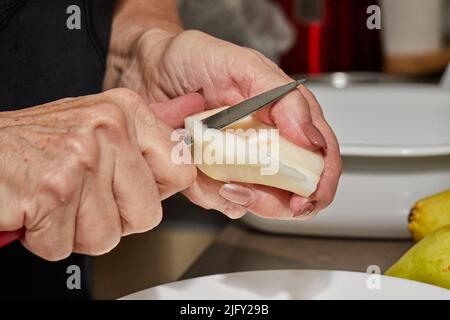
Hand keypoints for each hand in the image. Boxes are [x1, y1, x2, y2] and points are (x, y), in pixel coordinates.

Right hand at [0, 88, 202, 260]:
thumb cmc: (35, 145)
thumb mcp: (95, 127)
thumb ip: (139, 144)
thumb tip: (185, 156)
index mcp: (126, 112)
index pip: (180, 171)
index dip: (155, 194)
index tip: (131, 191)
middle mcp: (108, 129)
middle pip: (147, 214)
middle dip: (112, 220)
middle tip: (82, 199)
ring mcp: (83, 159)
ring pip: (107, 236)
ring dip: (75, 231)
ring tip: (56, 201)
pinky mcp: (54, 190)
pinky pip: (66, 246)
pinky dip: (46, 239)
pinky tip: (36, 209)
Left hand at [110, 29, 341, 219]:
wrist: (149, 69)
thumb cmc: (194, 59)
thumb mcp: (241, 64)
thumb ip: (281, 97)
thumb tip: (309, 136)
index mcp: (286, 116)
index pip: (320, 155)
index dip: (321, 182)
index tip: (306, 197)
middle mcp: (268, 142)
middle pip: (294, 189)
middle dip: (275, 201)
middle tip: (248, 189)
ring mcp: (242, 161)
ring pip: (257, 201)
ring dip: (236, 196)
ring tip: (214, 173)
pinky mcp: (214, 174)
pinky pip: (221, 200)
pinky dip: (209, 193)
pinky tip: (197, 171)